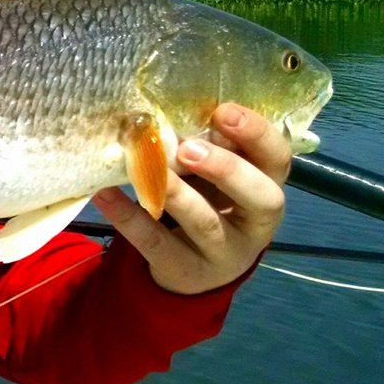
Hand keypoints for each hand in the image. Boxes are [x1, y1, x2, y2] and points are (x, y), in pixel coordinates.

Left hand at [92, 103, 291, 294]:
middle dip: (227, 169)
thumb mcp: (219, 178)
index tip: (223, 111)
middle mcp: (256, 224)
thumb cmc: (210, 203)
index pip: (278, 160)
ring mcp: (225, 253)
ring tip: (148, 169)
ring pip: (206, 223)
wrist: (196, 270)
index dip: (257, 135)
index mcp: (268, 187)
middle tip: (188, 148)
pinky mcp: (186, 271)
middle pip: (261, 197)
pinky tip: (105, 194)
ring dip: (176, 193)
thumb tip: (170, 113)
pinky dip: (129, 217)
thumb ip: (209, 149)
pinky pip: (157, 243)